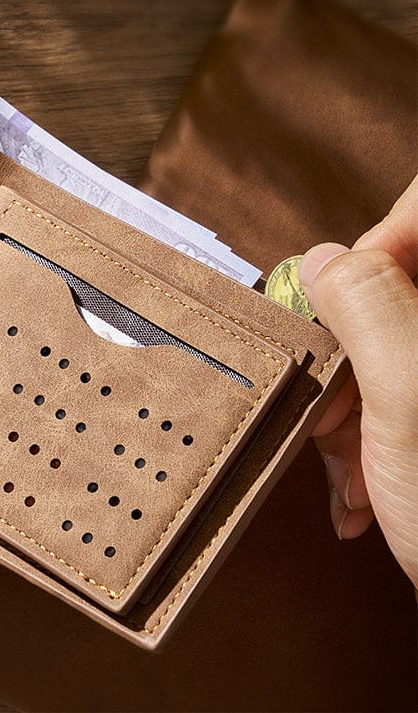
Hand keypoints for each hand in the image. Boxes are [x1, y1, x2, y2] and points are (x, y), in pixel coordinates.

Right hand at [301, 175, 416, 586]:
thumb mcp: (413, 401)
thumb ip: (370, 308)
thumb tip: (321, 259)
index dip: (378, 244)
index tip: (339, 308)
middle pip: (399, 288)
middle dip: (349, 352)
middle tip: (335, 410)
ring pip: (389, 348)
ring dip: (350, 407)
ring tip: (348, 470)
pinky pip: (395, 395)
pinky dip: (369, 437)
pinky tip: (363, 486)